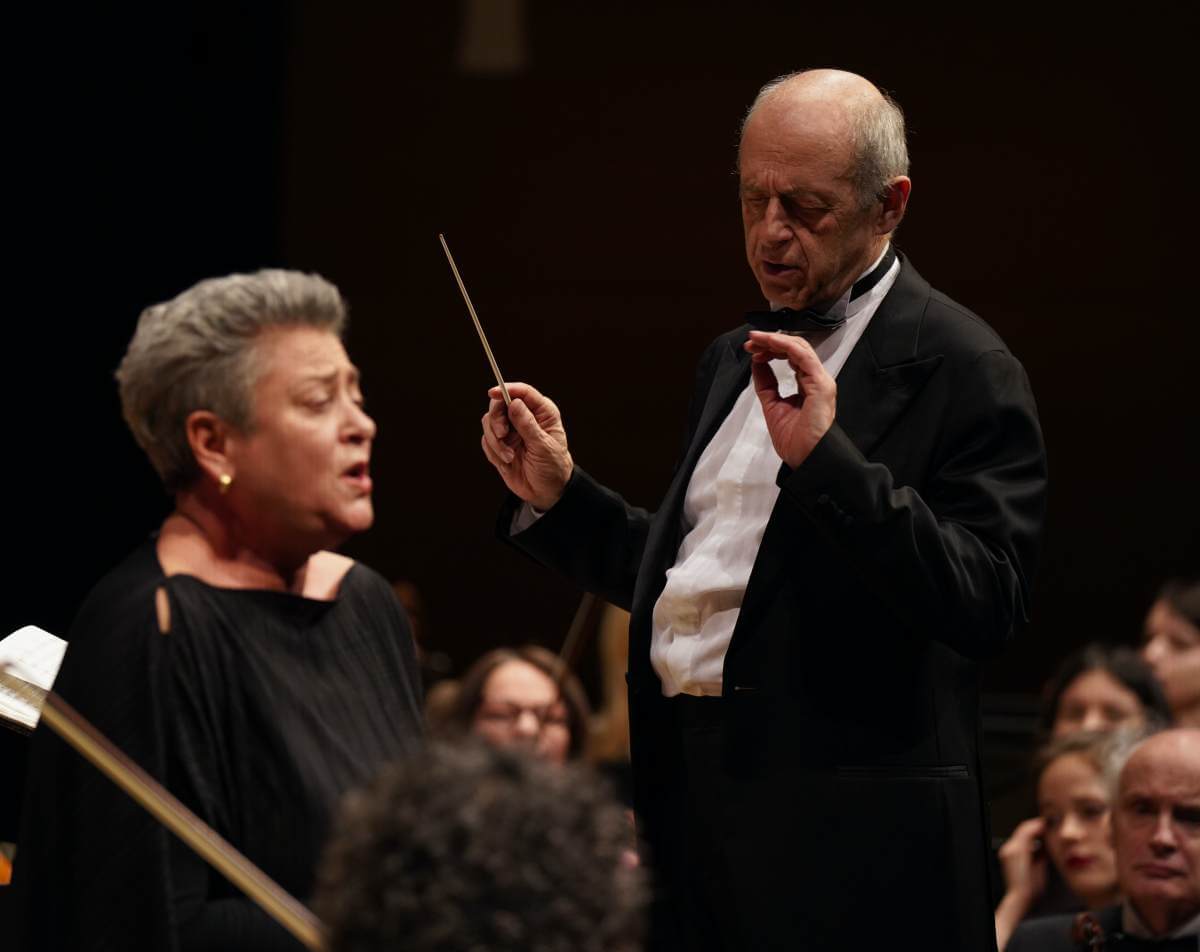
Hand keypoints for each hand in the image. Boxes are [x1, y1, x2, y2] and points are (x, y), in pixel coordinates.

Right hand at [480, 382, 572, 510]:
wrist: (546, 491)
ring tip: (509, 456)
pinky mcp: (500, 444)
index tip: (493, 393)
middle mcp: (524, 417)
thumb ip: (528, 425)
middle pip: (499, 404)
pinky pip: (486, 441)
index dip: (507, 389)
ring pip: (489, 422)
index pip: (522, 392)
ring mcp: (511, 430)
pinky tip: (507, 462)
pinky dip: (493, 452)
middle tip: (502, 435)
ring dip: (495, 442)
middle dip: (497, 420)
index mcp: (542, 412)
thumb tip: (514, 403)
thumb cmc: (552, 467)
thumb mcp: (543, 446)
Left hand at [743, 331, 836, 468]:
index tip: (751, 349)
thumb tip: (757, 363)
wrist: (807, 459)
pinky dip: (785, 346)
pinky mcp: (821, 384)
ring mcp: (820, 381)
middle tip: (750, 341)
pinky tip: (770, 344)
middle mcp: (815, 379)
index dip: (770, 349)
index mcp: (807, 385)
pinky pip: (803, 357)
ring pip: (799, 348)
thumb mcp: (772, 406)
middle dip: (770, 341)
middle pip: (795, 349)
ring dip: (775, 340)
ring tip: (756, 339)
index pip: (791, 357)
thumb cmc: (796, 441)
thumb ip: (766, 384)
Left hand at [998, 817, 1047, 904]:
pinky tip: (1035, 846)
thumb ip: (1042, 852)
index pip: (1028, 829)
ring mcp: (1006, 852)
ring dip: (1031, 834)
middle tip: (1047, 828)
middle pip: (1023, 830)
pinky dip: (1026, 841)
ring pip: (1019, 835)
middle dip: (1035, 828)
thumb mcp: (1041, 867)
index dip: (1039, 825)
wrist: (1019, 898)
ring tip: (1043, 837)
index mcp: (1018, 850)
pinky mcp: (1006, 856)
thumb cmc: (1031, 888)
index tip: (1048, 824)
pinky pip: (1016, 843)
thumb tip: (1046, 843)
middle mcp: (1010, 848)